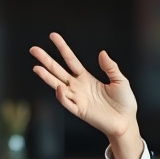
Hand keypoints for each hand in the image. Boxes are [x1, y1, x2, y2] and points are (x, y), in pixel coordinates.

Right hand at [30, 33, 142, 158]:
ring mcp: (77, 98)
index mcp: (86, 78)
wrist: (126, 122)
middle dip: (46, 60)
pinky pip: (67, 103)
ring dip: (46, 77)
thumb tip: (102, 52)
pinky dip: (62, 96)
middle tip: (33, 49)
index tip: (53, 36)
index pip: (70, 60)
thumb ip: (110, 67)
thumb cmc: (124, 102)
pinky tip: (58, 87)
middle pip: (58, 70)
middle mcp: (78, 87)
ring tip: (35, 67)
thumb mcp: (120, 80)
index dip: (62, 48)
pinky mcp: (80, 111)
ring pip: (57, 85)